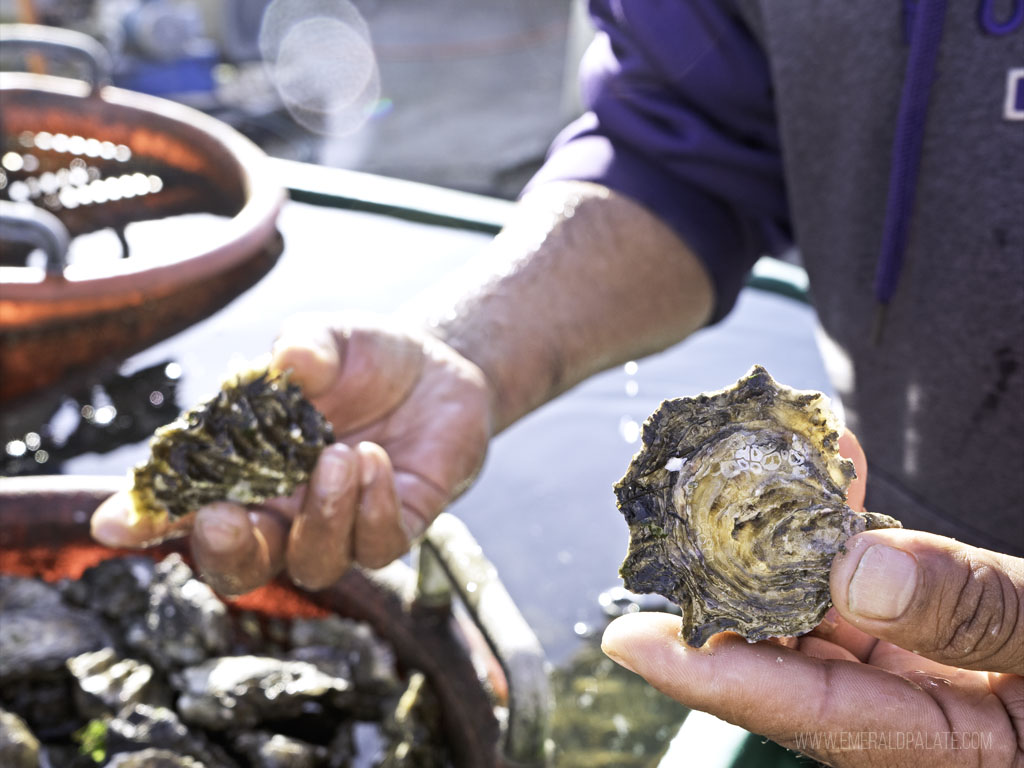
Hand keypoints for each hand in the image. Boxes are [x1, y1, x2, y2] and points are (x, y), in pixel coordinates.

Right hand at [91, 315, 492, 594]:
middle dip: (226, 552)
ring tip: (338, 454)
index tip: (115, 522)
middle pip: (243, 566)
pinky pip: (379, 545)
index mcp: (248, 469)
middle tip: (223, 515)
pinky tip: (376, 459)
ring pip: (314, 563)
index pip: (188, 506)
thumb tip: (287, 360)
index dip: (149, 521)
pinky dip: (372, 507)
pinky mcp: (397, 524)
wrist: (435, 366)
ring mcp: (342, 523)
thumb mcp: (328, 339)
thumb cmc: (364, 358)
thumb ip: (305, 347)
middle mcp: (289, 508)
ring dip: (321, 516)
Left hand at [601, 434, 1023, 765]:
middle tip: (682, 520)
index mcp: (942, 753)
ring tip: (764, 469)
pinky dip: (856, 529)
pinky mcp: (936, 640)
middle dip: (736, 586)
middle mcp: (914, 721)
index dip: (712, 674)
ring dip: (793, 540)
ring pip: (827, 611)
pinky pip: (875, 588)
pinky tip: (842, 474)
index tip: (629, 641)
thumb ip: (976, 615)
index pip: (805, 710)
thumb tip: (857, 573)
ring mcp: (921, 678)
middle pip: (795, 655)